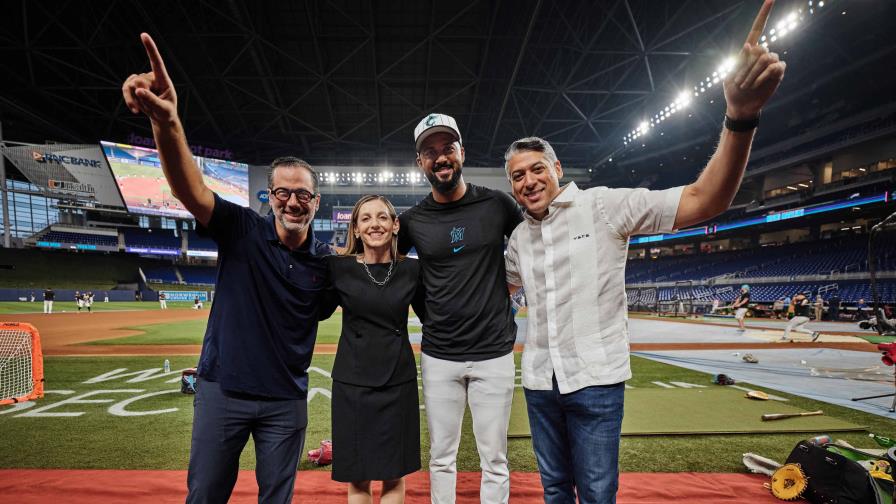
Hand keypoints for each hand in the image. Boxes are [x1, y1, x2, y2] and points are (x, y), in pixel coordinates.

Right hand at [122, 33, 177, 123]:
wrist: (161, 117)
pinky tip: (135, 110)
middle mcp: (152, 76)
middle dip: (141, 97)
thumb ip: (152, 100)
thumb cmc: (166, 113)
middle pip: (139, 81)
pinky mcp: (134, 84)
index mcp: (163, 80)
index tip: (143, 35)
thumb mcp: (163, 110)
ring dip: (135, 100)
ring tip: (144, 109)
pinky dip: (128, 100)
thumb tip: (138, 90)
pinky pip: (125, 89)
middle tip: (151, 107)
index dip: (150, 49)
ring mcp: (142, 79)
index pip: (156, 62)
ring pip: (130, 86)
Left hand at [723, 0, 785, 119]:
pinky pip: (775, 66)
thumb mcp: (729, 75)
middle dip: (748, 66)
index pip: (758, 28)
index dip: (764, 14)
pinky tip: (757, 84)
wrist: (741, 106)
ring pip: (767, 57)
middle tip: (740, 81)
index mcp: (748, 51)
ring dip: (754, 72)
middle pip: (761, 48)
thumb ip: (739, 60)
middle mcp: (761, 54)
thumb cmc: (733, 90)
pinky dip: (764, 75)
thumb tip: (750, 45)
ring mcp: (771, 63)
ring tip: (747, 84)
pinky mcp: (778, 73)